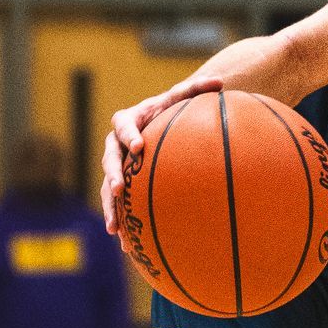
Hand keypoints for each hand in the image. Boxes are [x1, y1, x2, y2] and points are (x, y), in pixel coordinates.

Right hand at [99, 74, 220, 233]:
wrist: (155, 124)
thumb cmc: (170, 110)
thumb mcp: (180, 98)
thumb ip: (196, 89)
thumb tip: (220, 81)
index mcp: (129, 120)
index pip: (123, 125)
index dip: (128, 134)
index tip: (138, 146)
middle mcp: (116, 144)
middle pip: (108, 159)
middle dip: (111, 174)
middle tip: (117, 188)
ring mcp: (116, 166)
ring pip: (107, 188)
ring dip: (110, 207)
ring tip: (115, 228)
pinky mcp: (120, 185)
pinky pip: (118, 205)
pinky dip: (122, 222)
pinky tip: (128, 246)